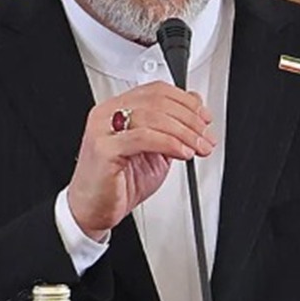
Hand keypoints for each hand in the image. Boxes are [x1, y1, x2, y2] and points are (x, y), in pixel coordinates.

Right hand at [66, 81, 215, 238]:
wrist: (93, 210)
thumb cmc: (120, 182)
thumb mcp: (155, 150)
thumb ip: (172, 127)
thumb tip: (195, 105)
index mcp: (118, 107)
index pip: (157, 90)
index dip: (186, 101)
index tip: (205, 118)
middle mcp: (108, 113)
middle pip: (157, 101)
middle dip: (190, 118)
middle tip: (206, 136)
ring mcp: (103, 129)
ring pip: (153, 116)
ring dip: (184, 132)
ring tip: (198, 147)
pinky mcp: (104, 149)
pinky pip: (143, 138)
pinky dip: (169, 143)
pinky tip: (182, 153)